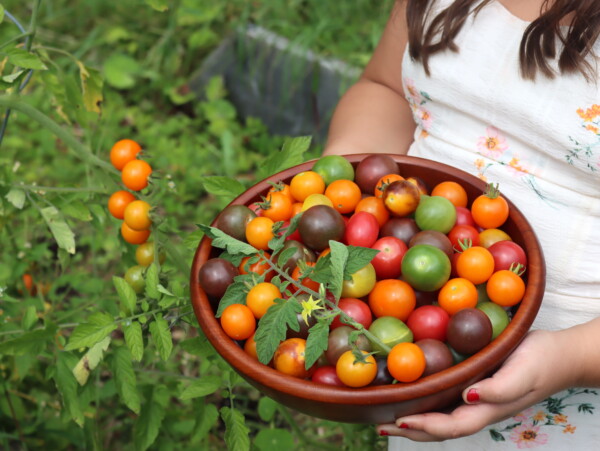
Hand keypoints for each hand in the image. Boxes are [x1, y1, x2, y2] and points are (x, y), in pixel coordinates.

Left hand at [377, 329, 576, 440]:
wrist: (558, 355)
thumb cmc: (541, 363)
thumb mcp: (523, 374)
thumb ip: (499, 390)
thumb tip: (468, 397)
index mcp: (486, 410)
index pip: (450, 426)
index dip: (425, 426)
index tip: (399, 420)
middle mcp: (475, 408)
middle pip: (438, 428)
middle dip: (410, 429)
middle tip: (380, 424)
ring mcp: (474, 398)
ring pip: (439, 414)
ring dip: (414, 418)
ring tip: (387, 415)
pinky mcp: (473, 383)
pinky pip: (445, 396)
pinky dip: (426, 399)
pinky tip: (412, 391)